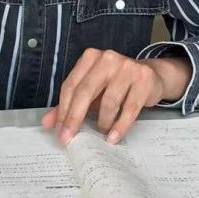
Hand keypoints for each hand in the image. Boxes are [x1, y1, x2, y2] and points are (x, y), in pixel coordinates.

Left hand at [41, 50, 189, 145]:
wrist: (151, 76)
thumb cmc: (115, 85)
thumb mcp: (91, 92)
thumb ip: (68, 105)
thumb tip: (47, 123)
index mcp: (90, 58)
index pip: (71, 85)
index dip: (63, 110)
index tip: (60, 132)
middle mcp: (108, 59)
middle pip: (86, 91)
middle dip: (75, 118)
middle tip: (69, 139)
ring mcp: (127, 68)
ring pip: (108, 101)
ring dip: (102, 123)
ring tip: (100, 134)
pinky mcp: (144, 81)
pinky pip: (129, 109)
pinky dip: (119, 126)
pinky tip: (113, 137)